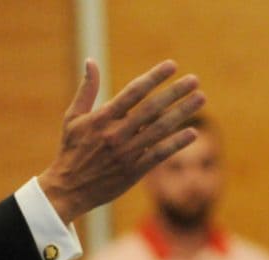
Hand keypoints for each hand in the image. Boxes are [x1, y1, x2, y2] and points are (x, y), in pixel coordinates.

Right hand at [37, 59, 204, 222]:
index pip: (133, 92)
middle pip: (152, 108)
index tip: (172, 66)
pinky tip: (192, 132)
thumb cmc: (71, 151)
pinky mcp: (134, 171)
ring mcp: (126, 153)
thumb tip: (91, 61)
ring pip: (160, 129)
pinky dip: (176, 143)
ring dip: (182, 113)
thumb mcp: (73, 118)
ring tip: (200, 99)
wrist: (68, 190)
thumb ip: (87, 89)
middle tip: (195, 80)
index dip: (154, 77)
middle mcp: (116, 133)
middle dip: (175, 92)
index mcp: (102, 118)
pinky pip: (159, 154)